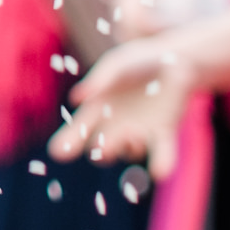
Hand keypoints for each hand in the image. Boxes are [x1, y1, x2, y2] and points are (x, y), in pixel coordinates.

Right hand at [51, 36, 193, 171]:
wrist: (172, 58)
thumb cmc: (137, 60)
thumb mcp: (115, 64)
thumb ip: (98, 80)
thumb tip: (75, 99)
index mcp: (97, 108)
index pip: (78, 129)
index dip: (67, 141)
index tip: (57, 152)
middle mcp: (116, 125)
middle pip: (100, 147)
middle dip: (100, 150)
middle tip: (102, 147)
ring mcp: (140, 131)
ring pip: (128, 152)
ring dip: (129, 148)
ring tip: (133, 133)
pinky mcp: (164, 131)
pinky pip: (161, 152)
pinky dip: (161, 162)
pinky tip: (158, 171)